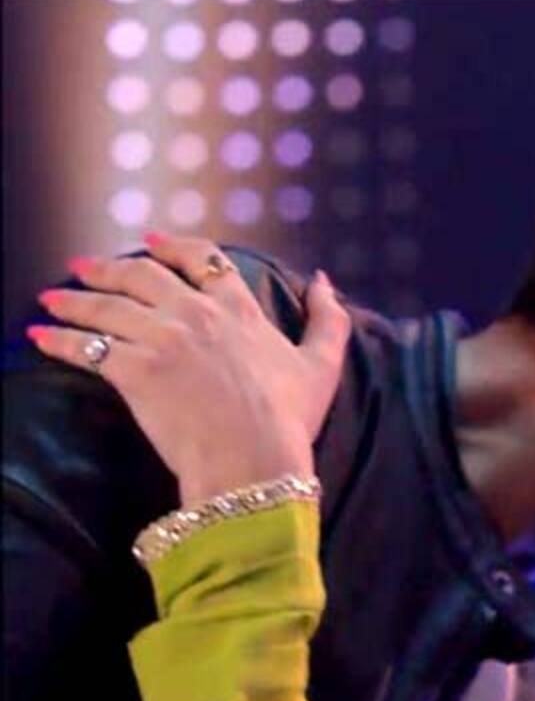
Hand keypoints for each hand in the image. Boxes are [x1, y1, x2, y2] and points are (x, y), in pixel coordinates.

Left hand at [28, 233, 351, 505]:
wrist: (253, 458)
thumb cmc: (290, 419)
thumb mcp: (322, 366)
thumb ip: (329, 320)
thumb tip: (324, 281)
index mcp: (239, 311)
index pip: (204, 260)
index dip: (174, 247)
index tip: (151, 241)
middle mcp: (197, 314)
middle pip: (144, 275)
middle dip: (109, 267)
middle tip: (84, 266)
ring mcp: (162, 340)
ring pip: (107, 306)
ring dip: (74, 299)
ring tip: (51, 297)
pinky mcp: (133, 370)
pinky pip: (86, 347)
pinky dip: (58, 340)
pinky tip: (38, 337)